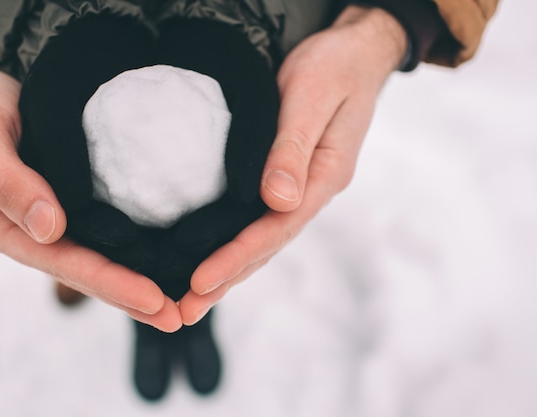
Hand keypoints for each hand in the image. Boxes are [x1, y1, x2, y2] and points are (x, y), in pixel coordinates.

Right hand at [0, 46, 181, 331]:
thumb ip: (6, 181)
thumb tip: (49, 229)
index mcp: (2, 228)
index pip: (62, 263)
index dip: (108, 283)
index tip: (152, 299)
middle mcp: (29, 234)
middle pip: (84, 273)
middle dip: (130, 297)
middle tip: (175, 318)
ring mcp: (49, 225)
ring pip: (96, 261)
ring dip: (134, 286)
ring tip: (176, 308)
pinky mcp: (69, 207)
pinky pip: (102, 236)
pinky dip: (131, 253)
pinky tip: (162, 265)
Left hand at [178, 5, 408, 324]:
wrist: (353, 52)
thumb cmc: (335, 67)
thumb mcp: (314, 97)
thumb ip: (295, 149)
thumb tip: (278, 201)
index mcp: (324, 178)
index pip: (276, 229)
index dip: (237, 257)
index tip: (200, 282)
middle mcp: (312, 192)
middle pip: (266, 246)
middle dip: (226, 279)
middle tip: (182, 312)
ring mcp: (300, 188)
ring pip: (261, 239)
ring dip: (229, 271)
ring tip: (190, 300)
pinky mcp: (286, 178)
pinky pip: (258, 219)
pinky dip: (235, 244)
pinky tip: (211, 257)